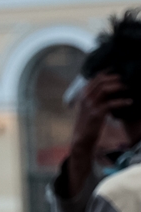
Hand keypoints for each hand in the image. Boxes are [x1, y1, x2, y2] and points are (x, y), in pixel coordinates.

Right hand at [66, 73, 130, 194]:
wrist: (81, 139)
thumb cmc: (88, 124)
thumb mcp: (89, 108)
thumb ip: (96, 98)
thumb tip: (110, 90)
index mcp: (82, 95)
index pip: (95, 79)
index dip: (107, 73)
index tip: (118, 72)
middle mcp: (84, 97)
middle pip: (100, 81)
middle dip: (114, 78)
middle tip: (126, 79)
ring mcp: (89, 105)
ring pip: (104, 89)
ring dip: (118, 87)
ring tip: (128, 87)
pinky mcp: (96, 114)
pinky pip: (110, 104)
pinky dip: (121, 101)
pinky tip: (129, 102)